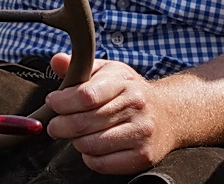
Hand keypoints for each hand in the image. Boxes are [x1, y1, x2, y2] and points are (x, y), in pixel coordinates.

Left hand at [45, 52, 178, 173]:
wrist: (170, 114)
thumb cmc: (131, 92)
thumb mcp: (110, 72)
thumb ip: (82, 67)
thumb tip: (57, 60)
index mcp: (126, 82)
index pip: (86, 95)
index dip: (62, 102)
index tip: (53, 102)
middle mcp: (137, 105)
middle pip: (84, 123)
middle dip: (61, 126)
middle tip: (56, 125)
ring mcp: (141, 132)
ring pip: (89, 145)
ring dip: (76, 142)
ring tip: (79, 134)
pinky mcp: (142, 155)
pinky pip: (101, 163)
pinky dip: (90, 157)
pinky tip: (94, 146)